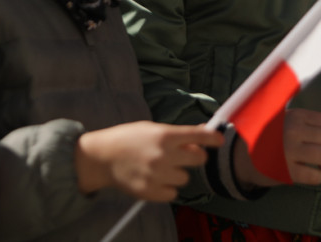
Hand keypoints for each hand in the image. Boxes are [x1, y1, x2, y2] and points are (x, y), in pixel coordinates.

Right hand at [75, 121, 223, 200]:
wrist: (101, 157)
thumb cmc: (128, 138)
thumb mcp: (152, 128)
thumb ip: (177, 134)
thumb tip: (202, 133)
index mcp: (164, 135)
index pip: (199, 136)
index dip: (213, 138)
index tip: (219, 140)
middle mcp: (163, 155)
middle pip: (198, 159)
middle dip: (195, 156)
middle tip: (185, 155)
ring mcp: (156, 175)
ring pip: (185, 178)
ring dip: (177, 173)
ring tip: (160, 167)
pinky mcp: (150, 192)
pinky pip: (173, 193)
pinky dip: (167, 187)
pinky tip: (154, 178)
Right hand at [233, 108, 320, 187]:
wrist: (245, 155)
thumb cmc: (275, 137)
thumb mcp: (294, 123)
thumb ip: (319, 123)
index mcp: (298, 116)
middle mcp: (294, 131)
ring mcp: (289, 151)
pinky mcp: (285, 170)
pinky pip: (315, 176)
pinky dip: (320, 176)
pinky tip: (315, 173)